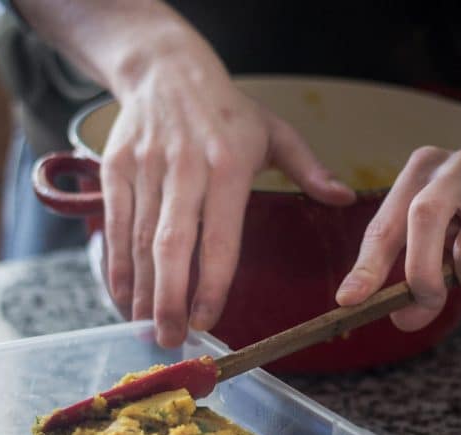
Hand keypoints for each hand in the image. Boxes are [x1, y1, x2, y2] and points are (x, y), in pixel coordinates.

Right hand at [15, 0, 353, 345]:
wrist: (164, 69)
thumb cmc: (227, 109)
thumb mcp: (274, 130)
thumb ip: (309, 168)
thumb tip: (345, 199)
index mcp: (229, 166)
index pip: (220, 238)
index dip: (211, 284)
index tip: (207, 322)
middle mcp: (185, 169)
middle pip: (172, 246)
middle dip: (169, 299)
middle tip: (171, 340)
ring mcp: (146, 169)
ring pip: (140, 241)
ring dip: (141, 290)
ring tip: (146, 328)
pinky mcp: (116, 170)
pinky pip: (115, 225)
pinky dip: (117, 264)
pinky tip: (122, 295)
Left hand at [336, 145, 460, 329]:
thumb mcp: (433, 225)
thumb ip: (409, 265)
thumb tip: (402, 319)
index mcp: (422, 169)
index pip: (384, 224)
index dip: (367, 266)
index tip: (350, 300)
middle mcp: (458, 166)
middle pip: (423, 219)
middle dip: (420, 276)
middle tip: (428, 303)